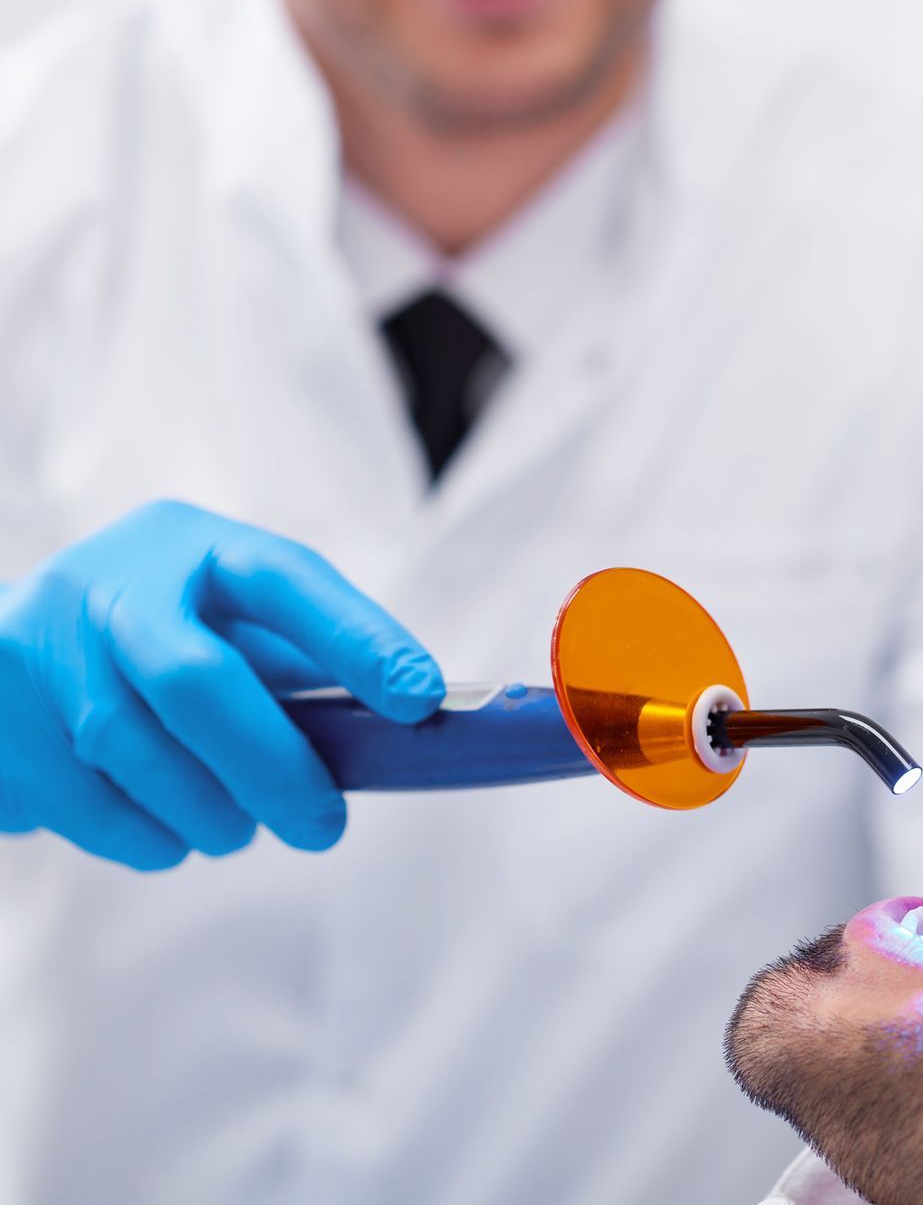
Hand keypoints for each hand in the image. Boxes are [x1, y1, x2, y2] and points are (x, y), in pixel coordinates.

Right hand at [0, 501, 443, 868]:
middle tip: (324, 827)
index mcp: (194, 546)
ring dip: (206, 813)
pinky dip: (145, 836)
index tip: (422, 701)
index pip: (286, 581)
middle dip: (271, 766)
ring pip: (132, 752)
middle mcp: (110, 580)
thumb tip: (409, 734)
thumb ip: (310, 675)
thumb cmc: (166, 648)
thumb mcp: (235, 633)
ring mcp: (36, 641)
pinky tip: (167, 833)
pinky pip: (84, 801)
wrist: (13, 655)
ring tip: (236, 828)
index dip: (358, 640)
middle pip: (195, 679)